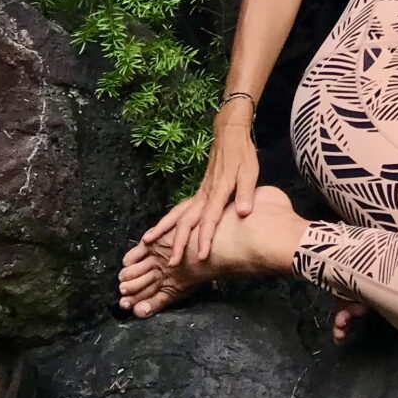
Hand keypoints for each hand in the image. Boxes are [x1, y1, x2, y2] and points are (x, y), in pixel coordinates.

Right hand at [140, 106, 259, 265]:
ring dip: (164, 230)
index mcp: (217, 192)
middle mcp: (204, 195)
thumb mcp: (250, 172)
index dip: (204, 239)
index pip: (209, 221)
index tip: (199, 256)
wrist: (229, 134)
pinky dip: (168, 219)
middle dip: (177, 243)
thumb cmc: (242, 154)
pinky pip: (180, 208)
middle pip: (186, 221)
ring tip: (147, 243)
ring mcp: (199, 193)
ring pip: (177, 214)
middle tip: (170, 262)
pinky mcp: (198, 191)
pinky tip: (161, 228)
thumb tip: (243, 213)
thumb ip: (246, 193)